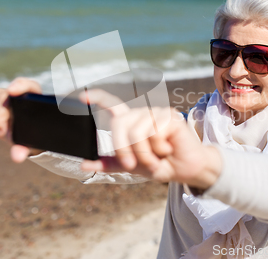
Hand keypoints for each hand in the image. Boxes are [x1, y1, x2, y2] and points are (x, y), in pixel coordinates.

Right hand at [0, 77, 42, 162]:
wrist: (30, 131)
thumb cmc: (34, 135)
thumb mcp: (31, 142)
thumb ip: (24, 148)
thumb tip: (17, 157)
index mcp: (34, 98)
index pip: (28, 85)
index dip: (19, 86)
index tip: (11, 91)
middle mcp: (19, 93)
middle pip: (2, 98)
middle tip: (3, 131)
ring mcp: (5, 95)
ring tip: (2, 130)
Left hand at [80, 89, 221, 189]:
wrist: (186, 170)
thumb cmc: (161, 164)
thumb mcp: (133, 165)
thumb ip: (111, 163)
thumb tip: (83, 165)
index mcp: (132, 122)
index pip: (112, 105)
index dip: (97, 98)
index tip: (81, 95)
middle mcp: (142, 114)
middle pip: (119, 124)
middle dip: (124, 150)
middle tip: (135, 165)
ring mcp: (156, 113)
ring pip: (137, 132)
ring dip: (145, 154)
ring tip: (157, 157)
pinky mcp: (170, 117)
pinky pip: (154, 134)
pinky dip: (158, 149)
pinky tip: (168, 149)